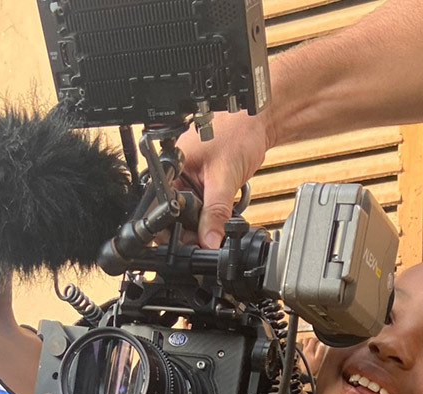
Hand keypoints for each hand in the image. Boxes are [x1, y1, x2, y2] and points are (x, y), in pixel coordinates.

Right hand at [176, 108, 272, 248]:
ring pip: (193, 217)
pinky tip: (224, 214)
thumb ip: (215, 214)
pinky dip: (216, 216)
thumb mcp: (222, 178)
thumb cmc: (237, 130)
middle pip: (176, 219)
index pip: (161, 211)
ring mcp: (191, 182)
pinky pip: (206, 210)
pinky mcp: (206, 186)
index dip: (173, 232)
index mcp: (169, 170)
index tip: (190, 245)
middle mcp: (177, 178)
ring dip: (207, 224)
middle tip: (210, 239)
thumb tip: (210, 242)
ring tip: (219, 224)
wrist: (261, 120)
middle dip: (194, 231)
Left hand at [301, 336, 326, 378]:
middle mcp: (304, 350)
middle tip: (315, 340)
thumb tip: (322, 344)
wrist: (305, 374)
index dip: (317, 338)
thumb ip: (320, 351)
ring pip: (301, 342)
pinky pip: (299, 348)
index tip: (320, 339)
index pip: (312, 340)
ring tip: (309, 341)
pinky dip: (302, 345)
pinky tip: (304, 347)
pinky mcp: (300, 356)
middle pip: (306, 339)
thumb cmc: (312, 368)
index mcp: (309, 350)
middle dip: (311, 338)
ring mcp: (301, 353)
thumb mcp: (318, 359)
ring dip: (305, 340)